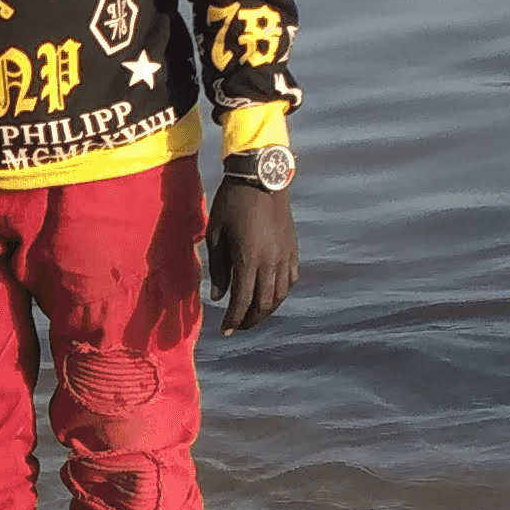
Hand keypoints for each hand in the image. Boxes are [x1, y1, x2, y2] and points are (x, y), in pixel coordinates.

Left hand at [206, 180, 298, 334]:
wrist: (261, 177)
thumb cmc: (231, 203)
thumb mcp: (216, 235)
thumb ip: (218, 268)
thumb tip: (218, 297)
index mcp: (249, 259)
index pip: (243, 301)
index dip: (234, 320)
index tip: (225, 331)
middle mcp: (271, 262)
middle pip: (264, 303)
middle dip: (250, 320)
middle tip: (238, 326)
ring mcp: (286, 255)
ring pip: (280, 294)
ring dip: (266, 310)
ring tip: (252, 315)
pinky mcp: (293, 248)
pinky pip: (291, 279)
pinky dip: (281, 293)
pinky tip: (271, 295)